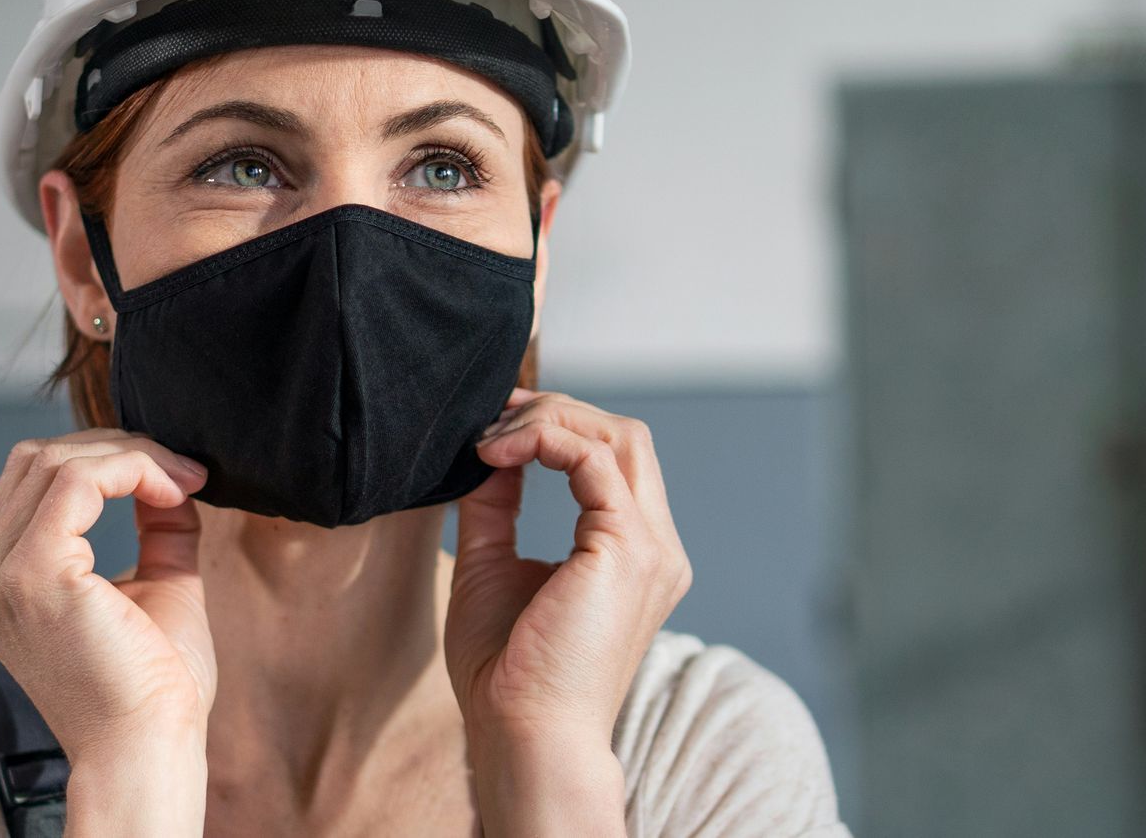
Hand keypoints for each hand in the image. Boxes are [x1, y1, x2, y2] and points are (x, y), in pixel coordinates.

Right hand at [0, 428, 212, 834]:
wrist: (147, 750)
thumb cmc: (152, 686)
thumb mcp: (153, 583)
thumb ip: (153, 525)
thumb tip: (169, 473)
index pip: (32, 481)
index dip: (105, 459)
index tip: (176, 476)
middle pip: (37, 459)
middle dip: (117, 449)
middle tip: (183, 471)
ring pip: (56, 460)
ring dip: (132, 457)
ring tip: (185, 481)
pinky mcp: (30, 572)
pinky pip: (78, 479)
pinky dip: (133, 469)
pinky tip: (174, 490)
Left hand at [445, 389, 691, 831]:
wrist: (523, 733)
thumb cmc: (508, 671)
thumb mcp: (492, 565)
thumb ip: (498, 505)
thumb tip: (489, 453)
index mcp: (634, 554)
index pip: (614, 458)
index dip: (556, 426)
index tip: (494, 424)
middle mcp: (657, 547)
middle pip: (624, 436)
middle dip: (554, 411)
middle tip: (490, 416)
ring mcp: (651, 547)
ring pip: (618, 436)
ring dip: (548, 420)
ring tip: (490, 437)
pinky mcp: (628, 548)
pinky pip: (593, 459)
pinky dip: (544, 440)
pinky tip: (497, 455)